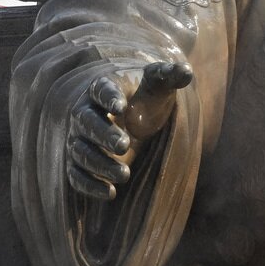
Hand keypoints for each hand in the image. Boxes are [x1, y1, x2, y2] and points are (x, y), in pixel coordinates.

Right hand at [67, 61, 192, 200]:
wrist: (135, 115)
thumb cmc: (147, 96)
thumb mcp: (160, 84)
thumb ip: (169, 75)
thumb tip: (187, 71)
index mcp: (104, 88)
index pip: (101, 90)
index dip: (108, 96)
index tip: (120, 106)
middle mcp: (86, 112)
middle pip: (86, 122)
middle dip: (103, 134)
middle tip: (124, 145)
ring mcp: (80, 138)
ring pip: (81, 152)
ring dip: (100, 164)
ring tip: (125, 175)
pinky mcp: (80, 162)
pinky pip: (77, 175)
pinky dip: (90, 185)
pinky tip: (111, 194)